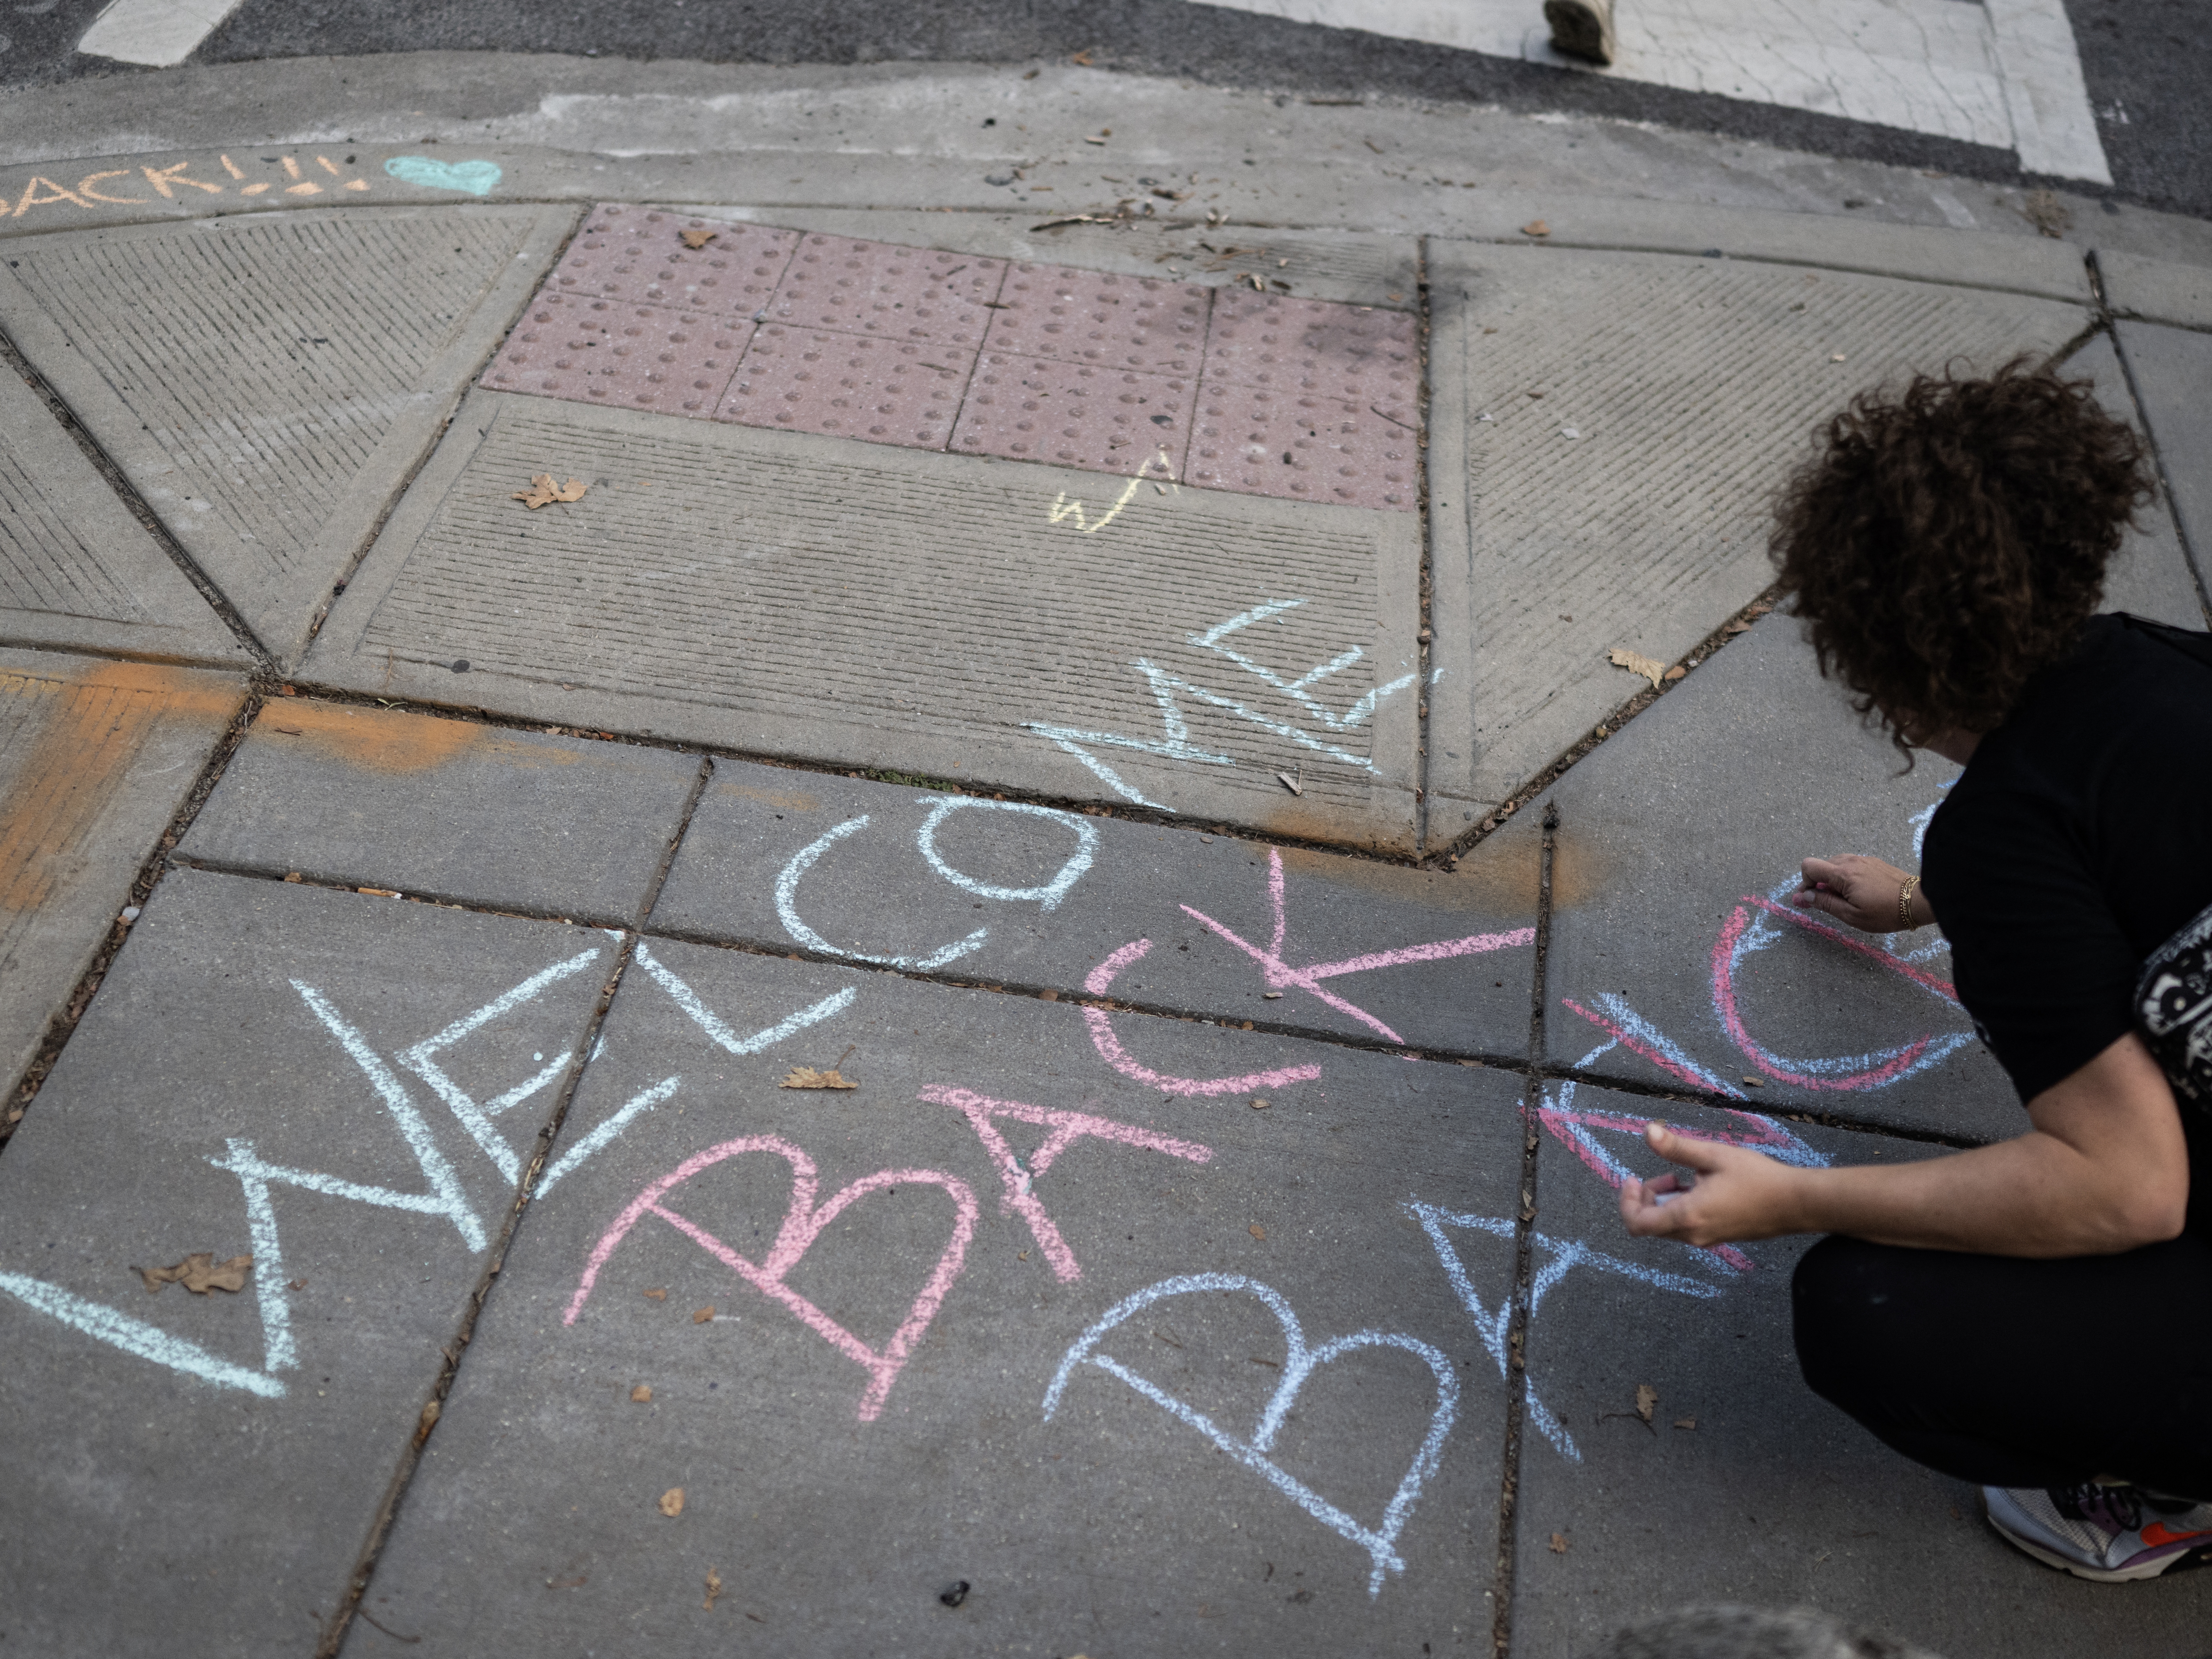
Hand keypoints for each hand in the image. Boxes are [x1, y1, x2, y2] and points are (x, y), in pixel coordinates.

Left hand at [1617, 1123, 1806, 1246]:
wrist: (1797, 1204)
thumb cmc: (1758, 1178)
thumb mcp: (1714, 1156)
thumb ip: (1677, 1148)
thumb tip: (1648, 1131)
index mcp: (1688, 1216)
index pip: (1638, 1224)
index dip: (1627, 1202)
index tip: (1633, 1178)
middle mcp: (1694, 1234)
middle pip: (1650, 1225)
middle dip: (1647, 1198)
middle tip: (1666, 1174)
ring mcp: (1708, 1239)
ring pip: (1669, 1227)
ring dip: (1666, 1202)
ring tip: (1685, 1177)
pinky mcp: (1720, 1237)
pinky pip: (1688, 1227)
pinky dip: (1682, 1208)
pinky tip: (1702, 1186)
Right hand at [1793, 854, 1924, 932]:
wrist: (1918, 901)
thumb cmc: (1885, 912)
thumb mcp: (1851, 915)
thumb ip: (1825, 903)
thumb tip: (1804, 897)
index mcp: (1843, 874)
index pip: (1809, 866)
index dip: (1805, 883)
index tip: (1810, 899)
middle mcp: (1851, 861)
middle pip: (1821, 865)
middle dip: (1817, 883)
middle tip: (1822, 902)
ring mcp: (1864, 860)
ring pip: (1836, 865)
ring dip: (1832, 879)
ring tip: (1841, 898)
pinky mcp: (1874, 862)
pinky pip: (1851, 865)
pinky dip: (1846, 876)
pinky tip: (1857, 891)